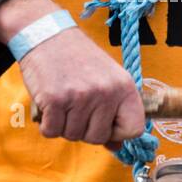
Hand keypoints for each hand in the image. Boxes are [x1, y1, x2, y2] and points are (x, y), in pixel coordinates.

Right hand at [0, 0, 144, 145]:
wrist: (47, 34)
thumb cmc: (78, 59)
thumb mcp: (105, 80)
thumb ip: (113, 112)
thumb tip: (116, 147)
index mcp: (124, 86)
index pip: (134, 129)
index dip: (117, 132)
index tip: (105, 122)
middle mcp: (105, 92)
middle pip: (98, 137)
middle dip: (84, 129)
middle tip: (76, 107)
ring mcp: (80, 96)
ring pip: (72, 136)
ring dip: (64, 125)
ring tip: (63, 100)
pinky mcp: (54, 100)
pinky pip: (51, 131)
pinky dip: (47, 124)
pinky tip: (49, 104)